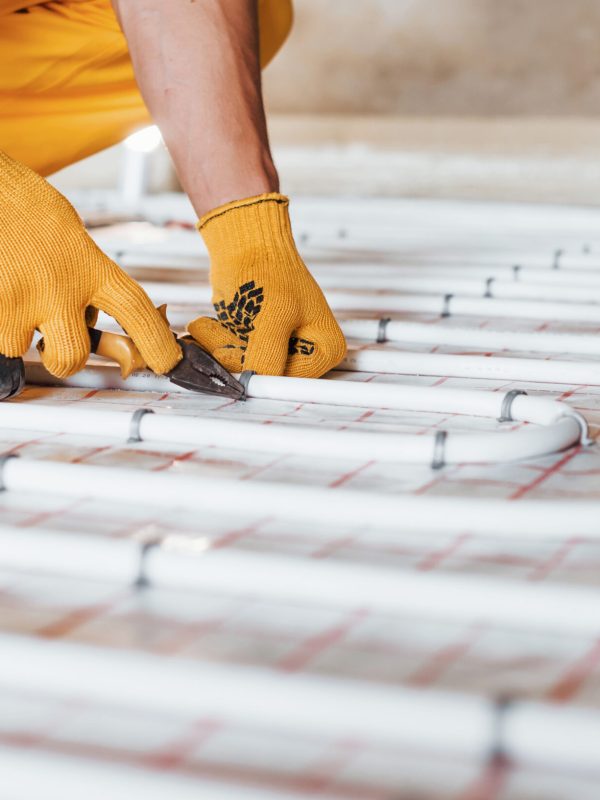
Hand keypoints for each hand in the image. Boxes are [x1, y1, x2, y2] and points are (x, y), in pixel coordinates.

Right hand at [0, 151, 181, 378]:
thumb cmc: (22, 205)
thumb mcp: (71, 235)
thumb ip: (87, 276)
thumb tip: (95, 315)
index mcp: (88, 266)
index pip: (136, 312)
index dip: (156, 343)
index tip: (166, 362)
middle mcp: (59, 287)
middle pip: (72, 356)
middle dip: (62, 361)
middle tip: (53, 349)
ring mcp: (18, 298)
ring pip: (17, 347)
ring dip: (14, 331)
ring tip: (11, 294)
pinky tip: (0, 286)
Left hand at [187, 194, 346, 377]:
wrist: (245, 242)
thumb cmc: (266, 270)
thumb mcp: (271, 319)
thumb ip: (266, 358)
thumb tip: (254, 387)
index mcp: (326, 350)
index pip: (289, 381)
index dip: (259, 375)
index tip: (233, 363)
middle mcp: (308, 354)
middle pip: (266, 376)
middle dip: (234, 357)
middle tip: (216, 332)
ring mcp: (282, 349)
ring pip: (245, 369)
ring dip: (219, 349)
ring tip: (209, 325)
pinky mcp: (259, 343)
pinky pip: (234, 358)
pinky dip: (217, 344)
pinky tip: (210, 325)